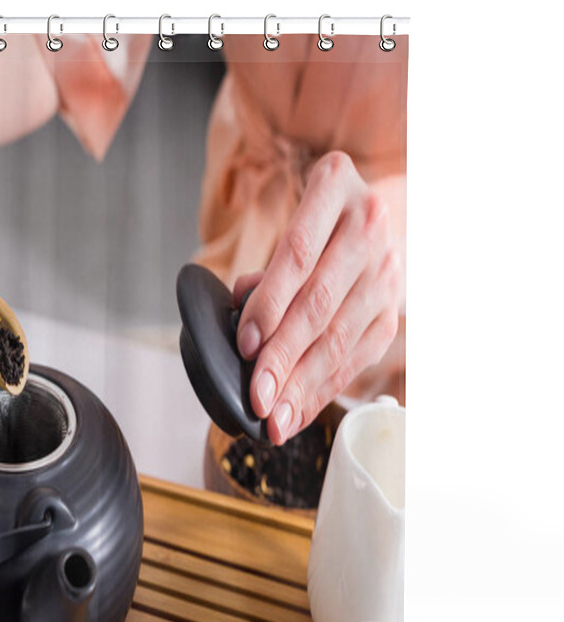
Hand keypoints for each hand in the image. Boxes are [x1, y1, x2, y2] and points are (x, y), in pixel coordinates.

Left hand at [234, 151, 402, 444]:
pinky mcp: (393, 313)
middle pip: (318, 304)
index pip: (297, 254)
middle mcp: (369, 227)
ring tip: (275, 420)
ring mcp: (387, 272)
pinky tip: (298, 413)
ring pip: (339, 338)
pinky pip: (355, 359)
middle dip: (283, 358)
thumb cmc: (319, 220)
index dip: (270, 303)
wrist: (387, 213)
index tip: (246, 346)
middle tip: (256, 398)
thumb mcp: (291, 218)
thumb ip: (266, 266)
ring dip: (303, 386)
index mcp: (335, 186)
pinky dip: (323, 390)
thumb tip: (243, 318)